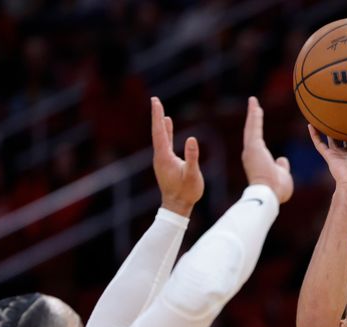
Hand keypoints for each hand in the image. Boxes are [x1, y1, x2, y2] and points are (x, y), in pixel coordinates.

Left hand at [151, 97, 203, 216]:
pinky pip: (165, 142)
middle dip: (157, 115)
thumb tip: (191, 139)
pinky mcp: (166, 163)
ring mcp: (162, 160)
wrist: (177, 207)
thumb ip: (192, 157)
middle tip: (155, 100)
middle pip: (157, 131)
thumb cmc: (186, 192)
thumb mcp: (192, 174)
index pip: (159, 132)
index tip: (155, 101)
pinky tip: (168, 125)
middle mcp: (160, 156)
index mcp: (164, 157)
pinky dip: (166, 132)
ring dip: (160, 123)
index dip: (158, 116)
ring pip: (160, 136)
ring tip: (160, 110)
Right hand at [241, 96, 293, 203]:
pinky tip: (255, 104)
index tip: (258, 120)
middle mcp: (251, 154)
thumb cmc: (277, 190)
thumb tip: (282, 159)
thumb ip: (281, 167)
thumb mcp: (282, 175)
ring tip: (253, 101)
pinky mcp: (253, 148)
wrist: (269, 195)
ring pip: (251, 128)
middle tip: (253, 105)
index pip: (257, 141)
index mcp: (258, 160)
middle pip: (251, 132)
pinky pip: (254, 128)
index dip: (257, 130)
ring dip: (252, 114)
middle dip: (252, 118)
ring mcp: (251, 151)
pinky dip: (254, 116)